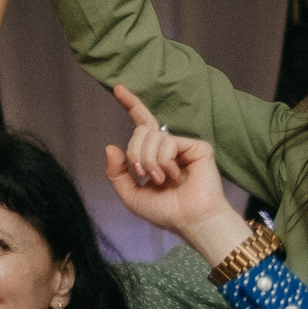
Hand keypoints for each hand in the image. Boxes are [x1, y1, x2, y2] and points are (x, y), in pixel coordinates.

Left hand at [103, 84, 239, 253]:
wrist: (190, 221)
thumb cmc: (165, 211)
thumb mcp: (131, 195)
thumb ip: (116, 172)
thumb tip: (110, 146)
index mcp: (154, 156)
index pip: (141, 125)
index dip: (131, 105)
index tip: (118, 88)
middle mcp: (168, 147)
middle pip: (139, 132)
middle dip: (135, 154)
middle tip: (144, 176)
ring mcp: (183, 146)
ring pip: (150, 136)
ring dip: (148, 161)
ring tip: (161, 179)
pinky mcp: (197, 147)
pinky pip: (167, 142)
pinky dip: (164, 162)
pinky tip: (175, 176)